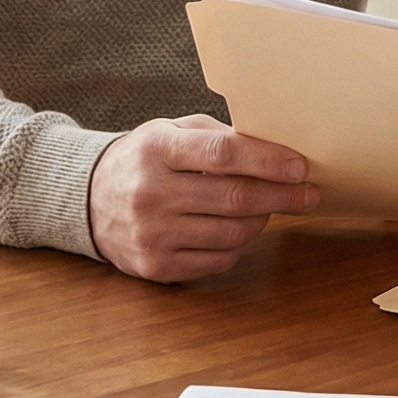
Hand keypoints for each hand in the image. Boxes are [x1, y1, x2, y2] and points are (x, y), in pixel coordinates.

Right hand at [89, 114, 318, 282]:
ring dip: (262, 220)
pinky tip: (239, 229)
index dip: (268, 161)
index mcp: (156, 150)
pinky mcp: (154, 266)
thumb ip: (216, 136)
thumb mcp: (170, 131)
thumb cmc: (144, 160)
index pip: (223, 154)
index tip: (300, 167)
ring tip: (271, 208)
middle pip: (234, 197)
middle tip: (309, 193)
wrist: (88, 200)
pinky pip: (217, 260)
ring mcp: (151, 233)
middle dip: (281, 196)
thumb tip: (274, 147)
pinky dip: (238, 244)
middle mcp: (150, 193)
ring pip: (231, 232)